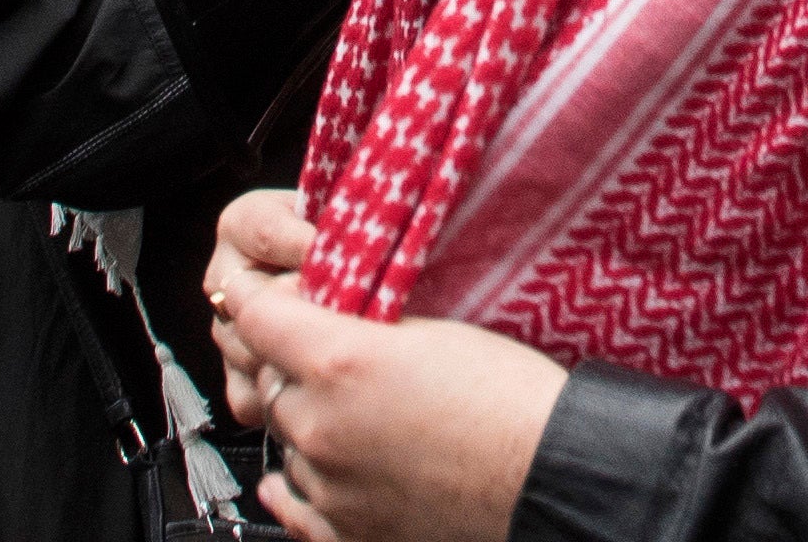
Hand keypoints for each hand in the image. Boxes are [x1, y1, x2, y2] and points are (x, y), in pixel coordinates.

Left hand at [210, 189, 569, 541]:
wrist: (549, 475)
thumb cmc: (511, 400)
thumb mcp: (435, 328)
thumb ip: (366, 323)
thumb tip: (331, 317)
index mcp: (340, 362)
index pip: (258, 316)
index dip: (259, 296)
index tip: (259, 290)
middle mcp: (321, 427)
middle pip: (268, 379)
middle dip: (289, 361)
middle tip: (326, 349)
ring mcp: (330, 486)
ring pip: (284, 438)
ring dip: (304, 419)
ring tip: (352, 409)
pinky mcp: (347, 531)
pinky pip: (293, 505)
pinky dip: (295, 483)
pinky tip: (295, 475)